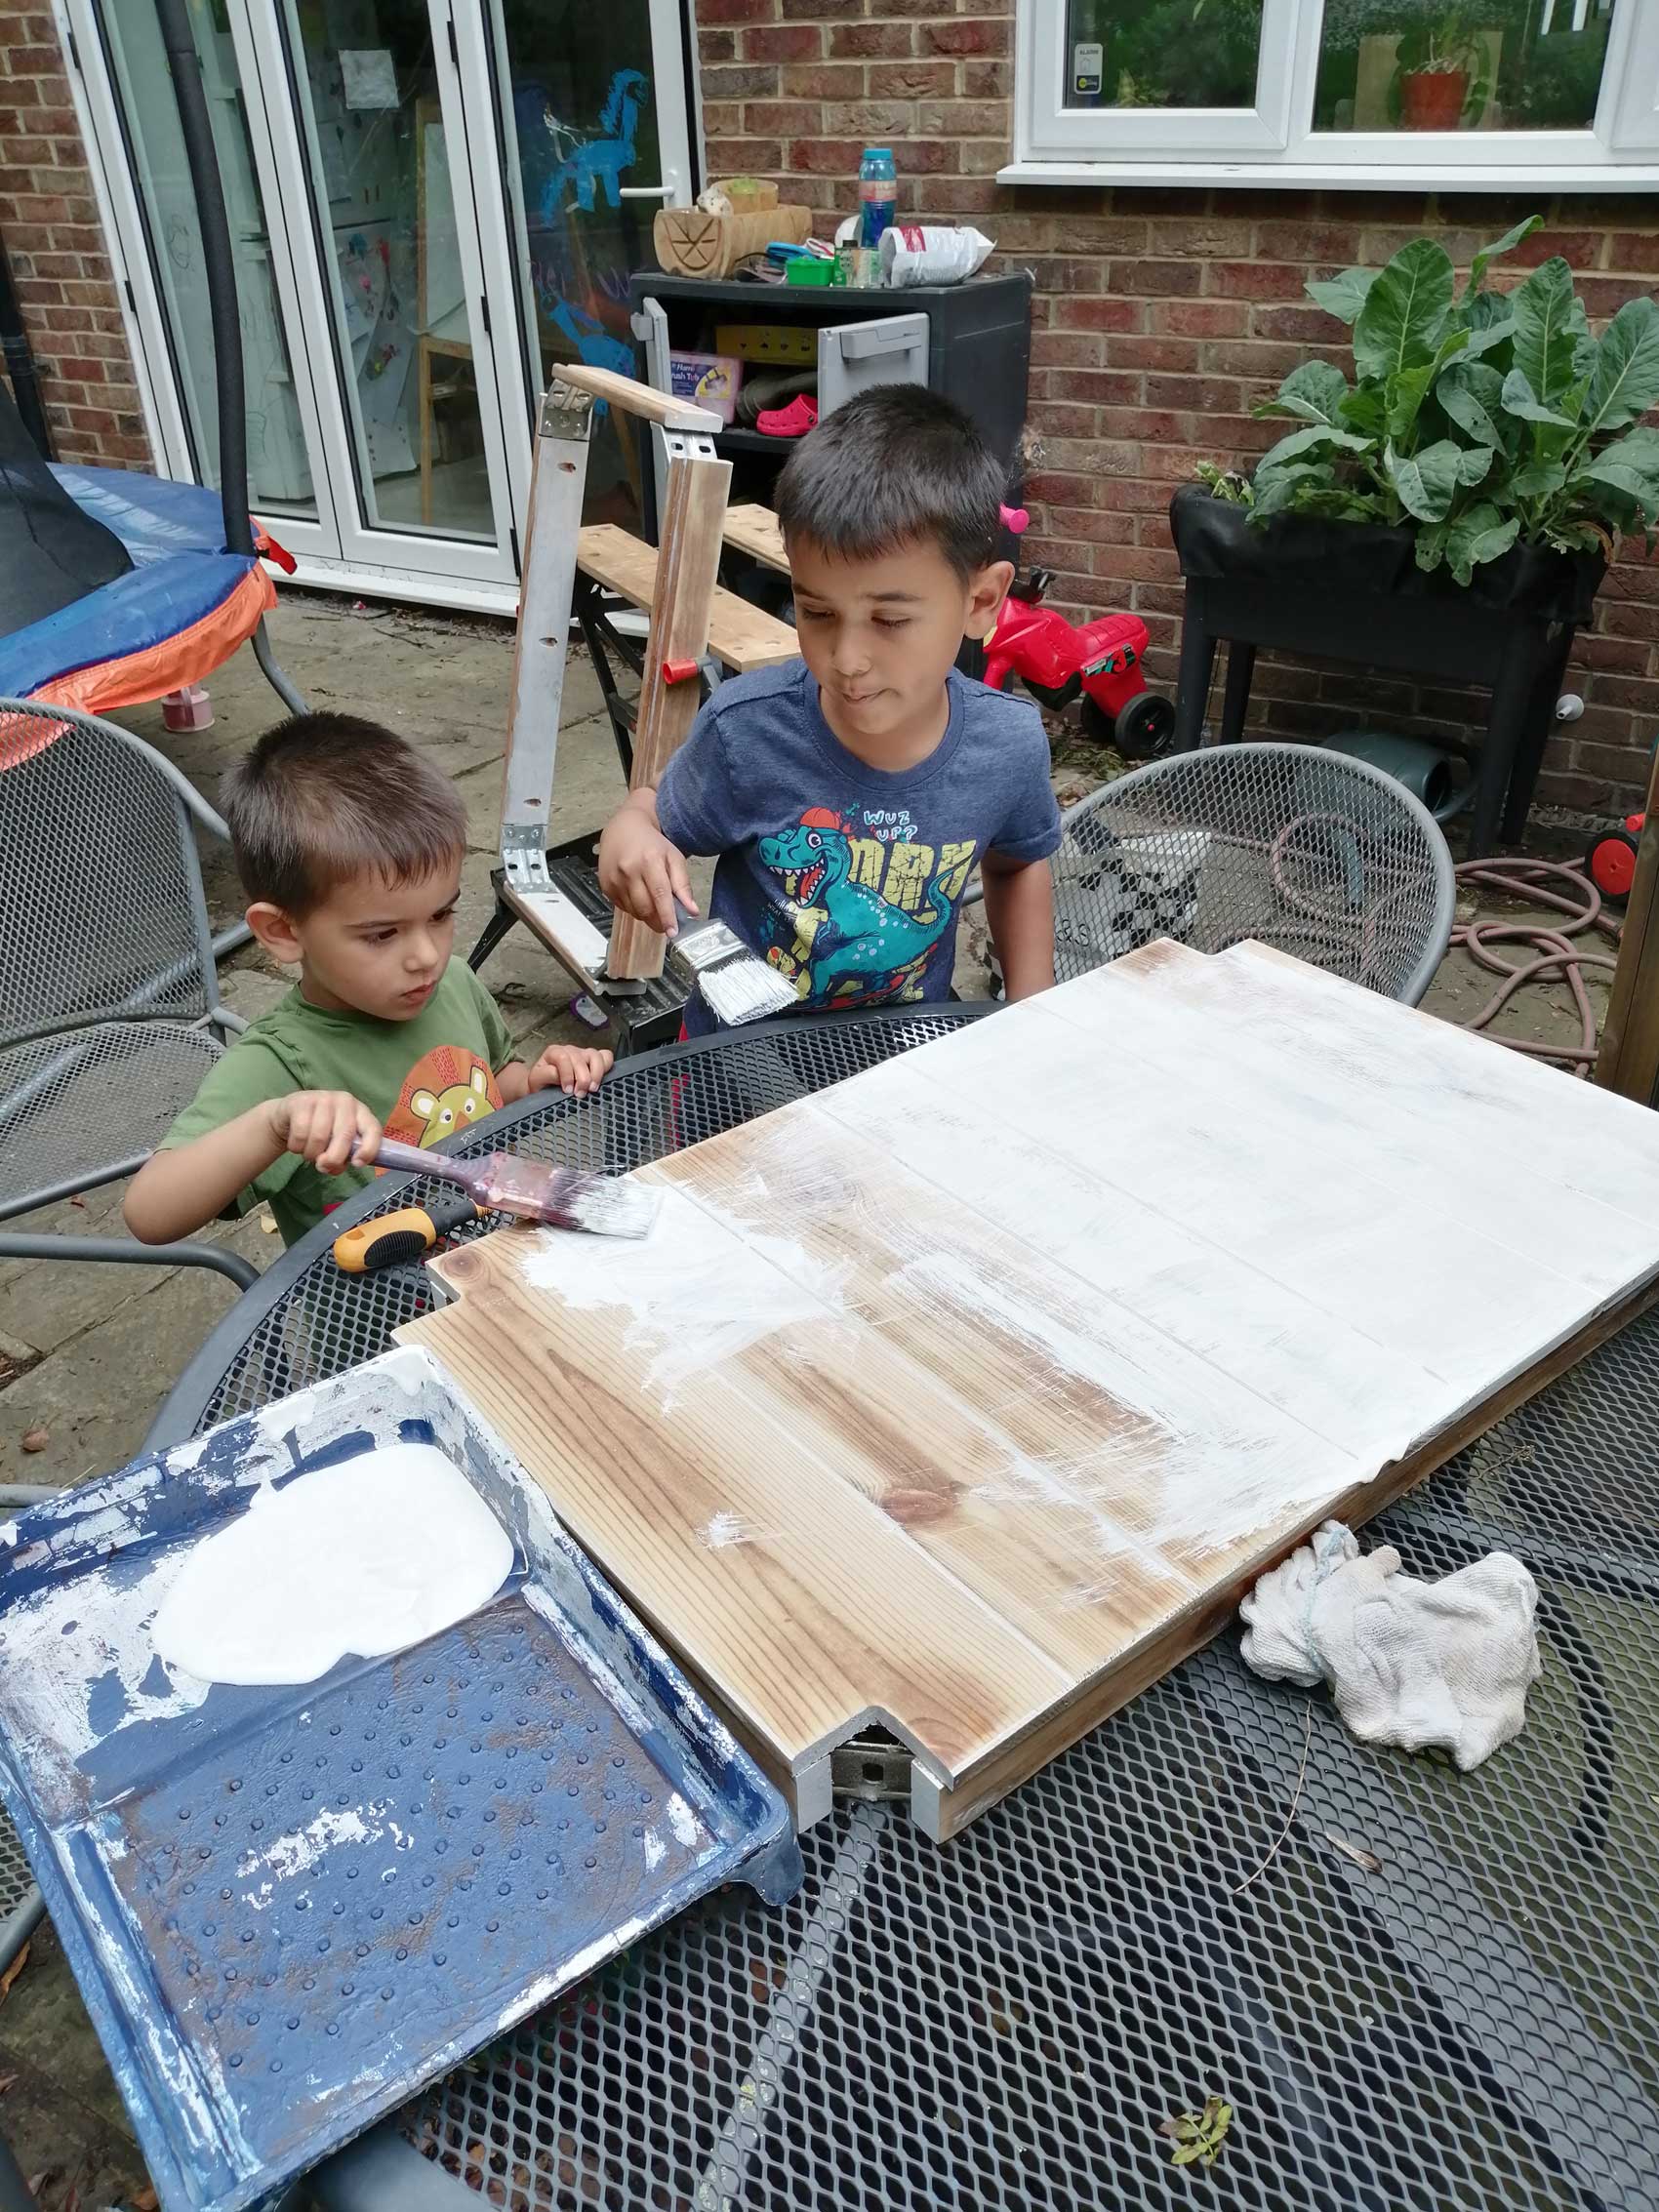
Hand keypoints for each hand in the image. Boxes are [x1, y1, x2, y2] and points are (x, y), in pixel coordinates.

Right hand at [268, 1091, 381, 1176]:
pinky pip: (300, 1134)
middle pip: (345, 1134)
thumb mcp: (336, 1143)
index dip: (369, 1149)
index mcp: (360, 1112)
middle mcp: (345, 1101)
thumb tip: (335, 1167)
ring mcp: (323, 1098)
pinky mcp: (300, 1102)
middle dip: (334, 1158)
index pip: (373, 1129)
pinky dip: (296, 1146)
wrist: (288, 1115)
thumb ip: (342, 1157)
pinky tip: (296, 1144)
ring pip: (320, 1137)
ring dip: (311, 1153)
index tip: (357, 1164)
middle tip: (323, 1167)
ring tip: (308, 1152)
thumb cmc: (319, 1131)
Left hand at [527, 1044, 613, 1097]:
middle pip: (580, 1059)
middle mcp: (570, 1050)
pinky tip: (601, 1079)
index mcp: (554, 1052)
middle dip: (582, 1079)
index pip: (563, 1058)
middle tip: (580, 1094)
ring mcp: (583, 1053)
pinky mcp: (594, 1060)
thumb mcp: (537, 1080)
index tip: (568, 1090)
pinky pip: (606, 1056)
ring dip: (596, 1074)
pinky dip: (607, 1066)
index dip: (567, 1075)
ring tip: (592, 1088)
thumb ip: (547, 1075)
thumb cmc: (541, 1083)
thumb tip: (560, 1076)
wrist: (544, 1086)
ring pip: (596, 1056)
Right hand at [598, 805, 695, 936]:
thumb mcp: (674, 858)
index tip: (673, 932)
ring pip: (633, 911)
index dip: (667, 917)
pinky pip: (623, 908)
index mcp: (649, 860)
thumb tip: (692, 910)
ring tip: (653, 904)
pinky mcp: (605, 886)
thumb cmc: (651, 843)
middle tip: (667, 923)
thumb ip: (683, 885)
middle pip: (645, 908)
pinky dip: (634, 909)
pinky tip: (639, 896)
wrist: (623, 829)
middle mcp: (629, 870)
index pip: (660, 895)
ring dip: (646, 915)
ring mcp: (614, 879)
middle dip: (658, 921)